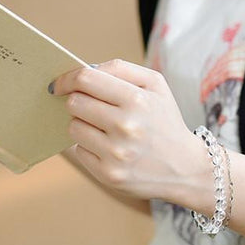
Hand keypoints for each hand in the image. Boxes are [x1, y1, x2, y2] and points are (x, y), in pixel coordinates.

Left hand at [51, 59, 212, 204]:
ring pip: (74, 128)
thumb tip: (84, 70)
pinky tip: (110, 150)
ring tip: (107, 131)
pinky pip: (79, 152)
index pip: (85, 79)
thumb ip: (121, 69)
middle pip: (75, 103)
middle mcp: (125, 127)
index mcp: (137, 100)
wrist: (186, 168)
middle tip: (94, 109)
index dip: (66, 79)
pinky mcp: (109, 175)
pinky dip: (90, 148)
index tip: (59, 84)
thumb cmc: (166, 123)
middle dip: (79, 103)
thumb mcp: (157, 86)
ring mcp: (116, 153)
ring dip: (84, 126)